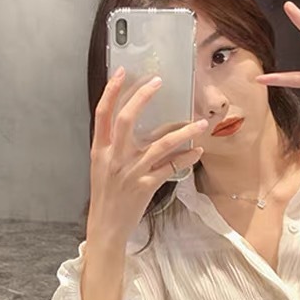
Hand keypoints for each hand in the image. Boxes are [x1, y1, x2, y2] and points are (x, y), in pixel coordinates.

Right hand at [87, 67, 205, 243]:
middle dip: (143, 98)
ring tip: (200, 123)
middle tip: (158, 82)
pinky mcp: (145, 186)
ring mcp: (130, 171)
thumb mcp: (101, 167)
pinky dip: (186, 158)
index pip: (102, 113)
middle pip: (127, 119)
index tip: (122, 72)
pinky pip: (170, 167)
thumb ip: (113, 146)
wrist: (106, 227)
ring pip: (160, 144)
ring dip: (183, 131)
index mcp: (99, 150)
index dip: (111, 91)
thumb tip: (130, 123)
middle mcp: (113, 157)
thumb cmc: (105, 195)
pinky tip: (197, 151)